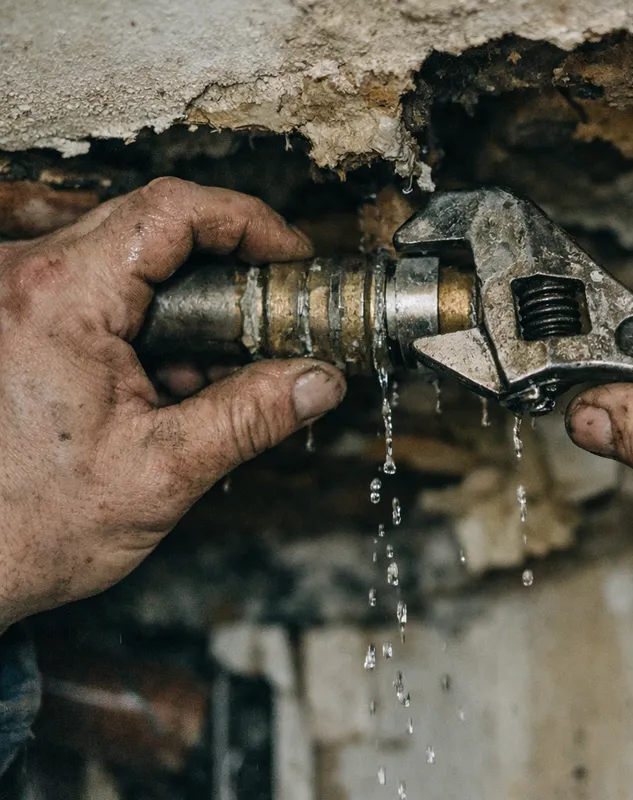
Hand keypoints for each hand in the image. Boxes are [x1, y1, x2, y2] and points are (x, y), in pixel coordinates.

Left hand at [0, 178, 345, 627]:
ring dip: (189, 303)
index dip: (248, 221)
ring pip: (132, 258)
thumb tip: (319, 382)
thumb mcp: (163, 470)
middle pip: (155, 226)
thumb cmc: (32, 527)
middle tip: (268, 312)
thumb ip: (252, 416)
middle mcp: (23, 279)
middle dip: (226, 266)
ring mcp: (15, 296)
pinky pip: (103, 291)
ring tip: (213, 371)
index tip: (290, 256)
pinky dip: (154, 325)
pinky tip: (168, 383)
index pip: (172, 210)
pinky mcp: (18, 319)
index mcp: (58, 299)